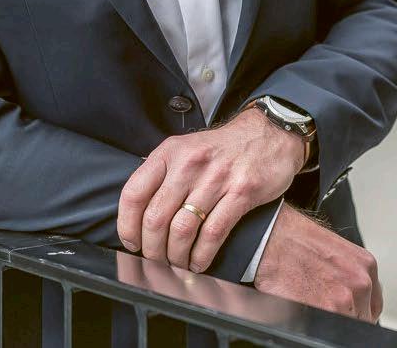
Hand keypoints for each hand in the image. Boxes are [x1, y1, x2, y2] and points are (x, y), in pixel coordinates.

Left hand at [117, 107, 304, 271]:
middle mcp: (190, 163)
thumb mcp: (186, 148)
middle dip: (152, 249)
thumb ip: (162, 175)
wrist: (268, 133)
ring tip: (176, 264)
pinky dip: (201, 255)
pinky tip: (198, 262)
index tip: (132, 243)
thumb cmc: (222, 149)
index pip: (134, 193)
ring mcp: (217, 177)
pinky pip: (213, 233)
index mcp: (169, 152)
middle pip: (156, 218)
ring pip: (182, 229)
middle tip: (155, 260)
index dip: (128, 226)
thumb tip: (138, 215)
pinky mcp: (242, 191)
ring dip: (175, 256)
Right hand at [254, 203, 382, 321]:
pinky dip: (316, 324)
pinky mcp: (324, 312)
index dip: (357, 311)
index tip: (347, 311)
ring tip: (311, 304)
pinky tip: (304, 309)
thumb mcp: (336, 251)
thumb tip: (353, 297)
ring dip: (330, 320)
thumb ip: (350, 275)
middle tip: (322, 305)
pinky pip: (327, 329)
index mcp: (365, 266)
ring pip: (345, 326)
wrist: (271, 237)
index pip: (372, 305)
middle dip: (344, 315)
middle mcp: (360, 283)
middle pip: (361, 318)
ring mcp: (344, 299)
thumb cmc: (296, 239)